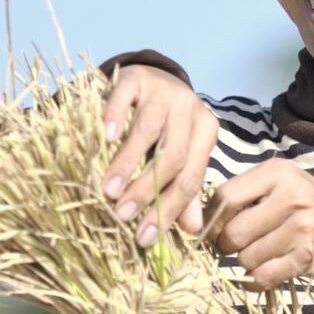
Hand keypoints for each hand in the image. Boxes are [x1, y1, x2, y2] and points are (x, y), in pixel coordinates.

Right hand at [100, 65, 218, 241]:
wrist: (150, 77)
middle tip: (123, 214)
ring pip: (149, 131)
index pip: (191, 177)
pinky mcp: (137, 77)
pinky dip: (116, 117)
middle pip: (173, 156)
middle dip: (147, 190)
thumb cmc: (166, 125)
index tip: (143, 236)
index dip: (169, 209)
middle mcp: (190, 109)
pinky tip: (106, 137)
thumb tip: (193, 231)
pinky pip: (125, 97)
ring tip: (109, 190)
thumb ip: (185, 189)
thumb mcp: (180, 155)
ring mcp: (164, 90)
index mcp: (206, 132)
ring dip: (127, 164)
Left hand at [201, 158, 313, 290]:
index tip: (212, 231)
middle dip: (227, 247)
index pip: (225, 196)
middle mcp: (291, 194)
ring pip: (246, 257)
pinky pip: (263, 276)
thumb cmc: (311, 210)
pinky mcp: (307, 255)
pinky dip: (257, 281)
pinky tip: (265, 274)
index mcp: (279, 172)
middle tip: (236, 247)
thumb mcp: (283, 187)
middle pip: (232, 231)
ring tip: (263, 255)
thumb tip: (199, 219)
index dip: (210, 220)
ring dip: (247, 264)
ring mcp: (302, 226)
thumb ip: (246, 195)